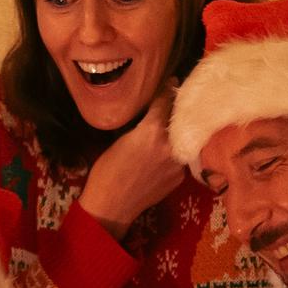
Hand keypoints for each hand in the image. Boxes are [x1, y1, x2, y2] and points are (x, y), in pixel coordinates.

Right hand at [75, 81, 185, 239]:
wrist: (112, 206)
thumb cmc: (106, 171)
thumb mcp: (120, 140)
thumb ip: (141, 125)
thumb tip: (153, 114)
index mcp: (151, 131)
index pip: (165, 101)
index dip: (168, 89)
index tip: (172, 81)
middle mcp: (169, 145)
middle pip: (178, 120)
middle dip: (175, 111)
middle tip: (174, 101)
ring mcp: (178, 163)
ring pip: (180, 140)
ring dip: (175, 134)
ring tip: (166, 132)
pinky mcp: (179, 178)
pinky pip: (179, 158)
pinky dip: (172, 154)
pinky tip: (160, 157)